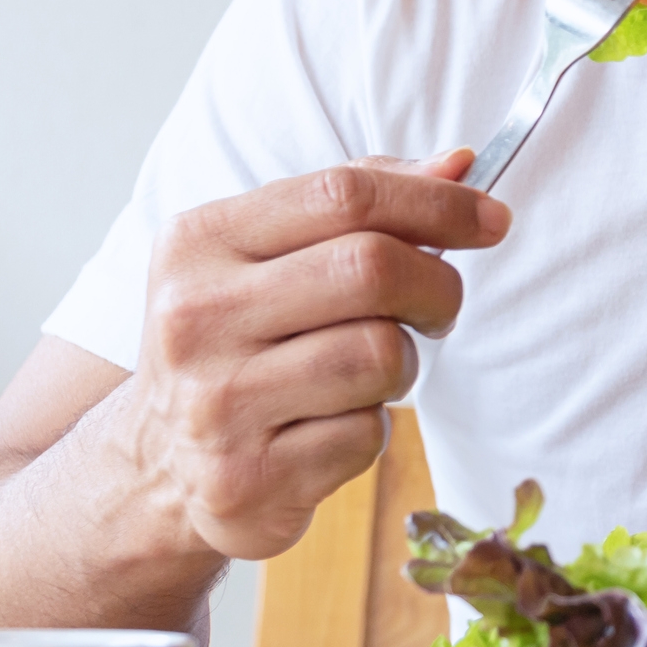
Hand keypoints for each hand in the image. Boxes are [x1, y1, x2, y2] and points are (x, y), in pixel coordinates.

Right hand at [123, 149, 506, 559]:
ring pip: (380, 355)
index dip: (436, 201)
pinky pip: (365, 434)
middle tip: (440, 306)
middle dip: (436, 285)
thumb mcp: (271, 253)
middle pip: (371, 268)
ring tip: (369, 370)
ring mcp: (216, 404)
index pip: (343, 193)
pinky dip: (372, 428)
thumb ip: (361, 200)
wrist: (155, 467)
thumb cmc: (240, 339)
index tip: (491, 219)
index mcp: (199, 241)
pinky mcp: (246, 480)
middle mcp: (196, 317)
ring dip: (403, 363)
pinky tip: (330, 426)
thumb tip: (460, 165)